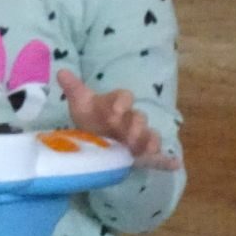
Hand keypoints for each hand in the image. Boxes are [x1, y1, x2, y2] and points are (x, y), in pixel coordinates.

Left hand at [57, 69, 179, 170]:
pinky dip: (167, 160)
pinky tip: (175, 164)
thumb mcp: (80, 104)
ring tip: (148, 151)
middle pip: (139, 118)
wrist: (95, 137)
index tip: (115, 111)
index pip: (124, 97)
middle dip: (136, 126)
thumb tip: (61, 71)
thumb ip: (73, 89)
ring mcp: (138, 137)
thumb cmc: (90, 117)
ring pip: (150, 136)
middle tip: (128, 136)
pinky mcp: (143, 153)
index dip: (122, 102)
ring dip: (150, 142)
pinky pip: (159, 156)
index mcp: (117, 104)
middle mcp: (131, 119)